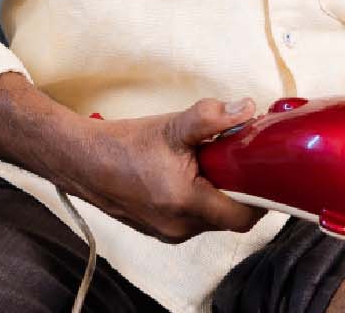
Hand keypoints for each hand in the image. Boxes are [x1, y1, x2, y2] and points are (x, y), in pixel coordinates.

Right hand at [70, 96, 266, 242]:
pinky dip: (197, 201)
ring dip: (216, 195)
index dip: (259, 197)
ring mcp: (167, 233)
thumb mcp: (173, 126)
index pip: (244, 217)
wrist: (82, 161)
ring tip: (211, 165)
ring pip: (210, 219)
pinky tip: (189, 175)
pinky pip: (191, 220)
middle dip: (237, 191)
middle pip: (228, 217)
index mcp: (187, 204)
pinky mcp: (157, 230)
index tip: (263, 172)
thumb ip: (212, 118)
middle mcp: (180, 227)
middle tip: (238, 161)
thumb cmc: (124, 144)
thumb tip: (247, 109)